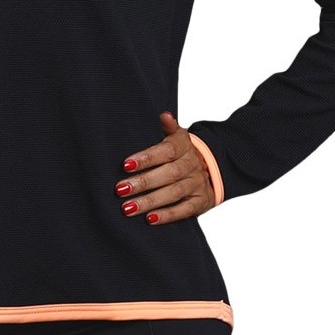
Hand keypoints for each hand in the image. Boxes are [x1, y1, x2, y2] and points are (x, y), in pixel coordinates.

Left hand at [116, 110, 216, 224]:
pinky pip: (184, 210)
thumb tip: (164, 115)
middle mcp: (192, 165)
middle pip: (168, 174)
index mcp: (184, 147)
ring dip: (149, 201)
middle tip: (120, 189)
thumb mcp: (178, 137)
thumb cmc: (183, 153)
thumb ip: (168, 127)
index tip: (126, 164)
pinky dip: (167, 215)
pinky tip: (150, 219)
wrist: (214, 168)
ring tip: (128, 208)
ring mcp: (197, 185)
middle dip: (143, 182)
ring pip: (173, 193)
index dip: (146, 158)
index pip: (166, 151)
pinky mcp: (200, 202)